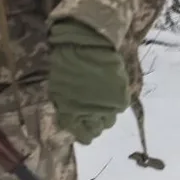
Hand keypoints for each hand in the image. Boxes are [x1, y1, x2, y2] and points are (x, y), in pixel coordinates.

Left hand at [48, 20, 128, 143]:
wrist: (86, 44)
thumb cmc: (67, 63)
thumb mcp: (59, 88)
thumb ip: (66, 106)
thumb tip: (72, 118)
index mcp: (69, 113)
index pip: (80, 135)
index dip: (82, 132)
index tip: (84, 126)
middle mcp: (88, 115)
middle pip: (96, 131)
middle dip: (95, 124)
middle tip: (94, 113)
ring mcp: (106, 107)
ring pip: (109, 122)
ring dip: (106, 114)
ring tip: (103, 102)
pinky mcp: (120, 98)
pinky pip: (120, 107)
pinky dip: (116, 101)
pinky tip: (112, 91)